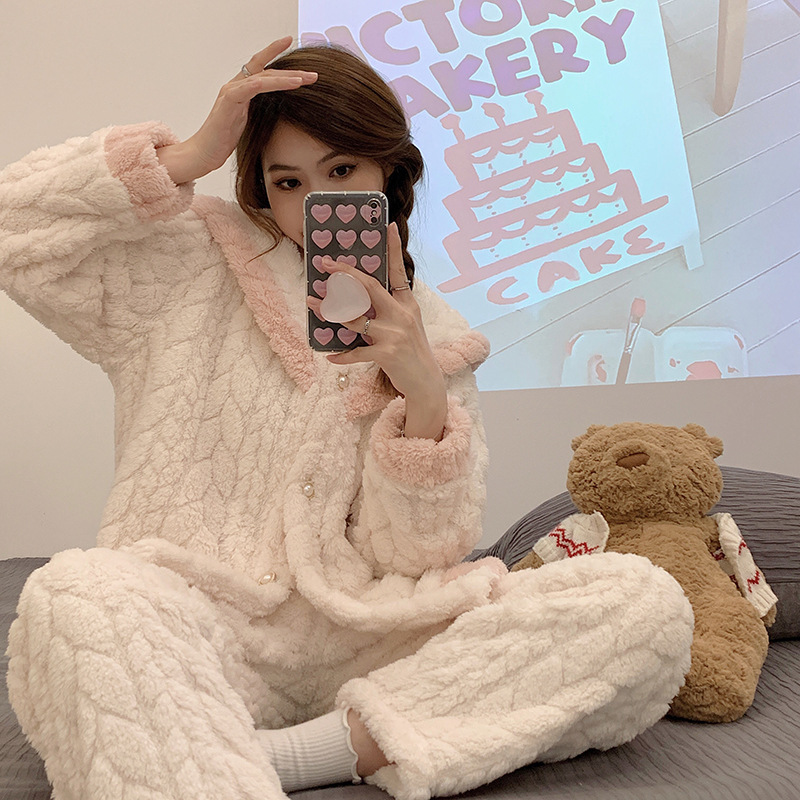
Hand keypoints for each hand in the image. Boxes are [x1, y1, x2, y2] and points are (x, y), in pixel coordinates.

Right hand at [157, 37, 316, 183]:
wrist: (203, 153)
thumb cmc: (223, 140)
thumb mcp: (248, 123)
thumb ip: (259, 110)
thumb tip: (280, 110)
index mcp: (241, 90)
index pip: (262, 68)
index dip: (278, 57)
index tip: (297, 51)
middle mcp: (236, 86)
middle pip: (267, 71)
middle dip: (292, 71)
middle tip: (314, 74)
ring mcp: (231, 92)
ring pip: (262, 77)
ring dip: (285, 77)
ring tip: (305, 79)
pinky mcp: (228, 102)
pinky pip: (250, 88)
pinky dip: (268, 84)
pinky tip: (284, 83)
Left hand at [307, 223, 447, 439]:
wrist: (427, 384)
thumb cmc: (414, 353)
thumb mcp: (408, 325)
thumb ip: (389, 310)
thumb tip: (360, 298)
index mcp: (407, 304)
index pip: (398, 271)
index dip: (393, 248)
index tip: (389, 225)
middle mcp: (401, 315)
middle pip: (369, 287)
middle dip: (345, 274)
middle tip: (326, 264)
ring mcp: (394, 334)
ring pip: (354, 318)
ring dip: (329, 312)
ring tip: (312, 304)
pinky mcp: (386, 354)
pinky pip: (356, 352)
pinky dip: (341, 356)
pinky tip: (330, 357)